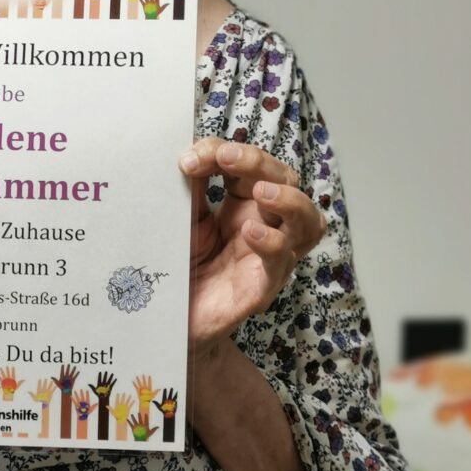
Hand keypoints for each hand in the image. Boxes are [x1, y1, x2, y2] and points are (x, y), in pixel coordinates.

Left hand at [177, 138, 325, 354]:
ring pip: (308, 222)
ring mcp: (269, 257)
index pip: (252, 164)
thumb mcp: (180, 217)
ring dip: (290, 201)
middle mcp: (264, 226)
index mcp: (243, 203)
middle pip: (287, 182)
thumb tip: (191, 152)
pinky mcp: (262, 289)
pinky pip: (283, 263)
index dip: (228, 151)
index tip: (190, 158)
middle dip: (259, 163)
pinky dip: (273, 244)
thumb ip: (189, 185)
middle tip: (226, 158)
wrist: (162, 319)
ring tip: (262, 193)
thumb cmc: (176, 266)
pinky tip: (250, 234)